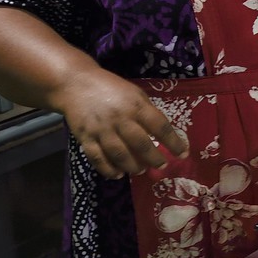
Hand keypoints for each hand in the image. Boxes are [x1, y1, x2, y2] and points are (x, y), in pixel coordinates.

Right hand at [55, 69, 188, 179]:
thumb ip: (146, 112)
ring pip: (120, 154)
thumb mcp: (135, 94)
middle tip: (162, 165)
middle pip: (141, 144)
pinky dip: (108, 169)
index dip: (173, 142)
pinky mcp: (85, 138)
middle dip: (154, 158)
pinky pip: (98, 158)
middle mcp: (120, 119)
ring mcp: (101, 130)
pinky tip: (118, 174)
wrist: (75, 83)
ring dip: (133, 166)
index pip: (160, 127)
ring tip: (141, 171)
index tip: (183, 153)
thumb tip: (161, 134)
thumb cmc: (111, 88)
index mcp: (136, 106)